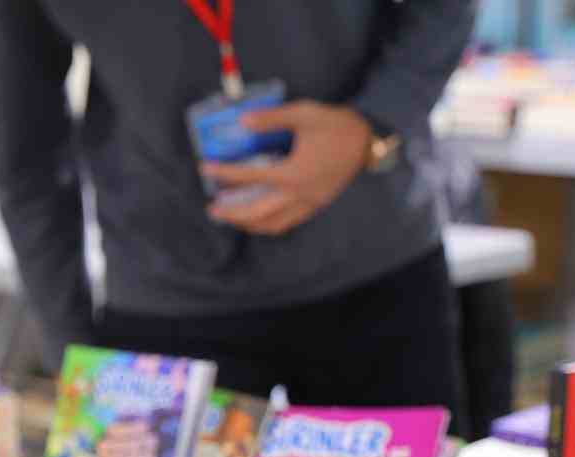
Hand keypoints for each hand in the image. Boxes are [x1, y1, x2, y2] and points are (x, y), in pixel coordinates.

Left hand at [201, 102, 372, 236]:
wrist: (369, 140)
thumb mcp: (304, 113)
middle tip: (212, 208)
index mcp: (294, 173)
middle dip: (231, 213)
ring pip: (272, 224)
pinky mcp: (315, 206)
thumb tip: (242, 120)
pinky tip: (255, 217)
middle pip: (256, 212)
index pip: (250, 177)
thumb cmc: (336, 125)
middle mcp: (299, 194)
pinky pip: (287, 223)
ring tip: (230, 216)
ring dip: (247, 223)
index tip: (205, 167)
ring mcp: (309, 204)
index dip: (224, 172)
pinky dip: (267, 224)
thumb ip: (272, 118)